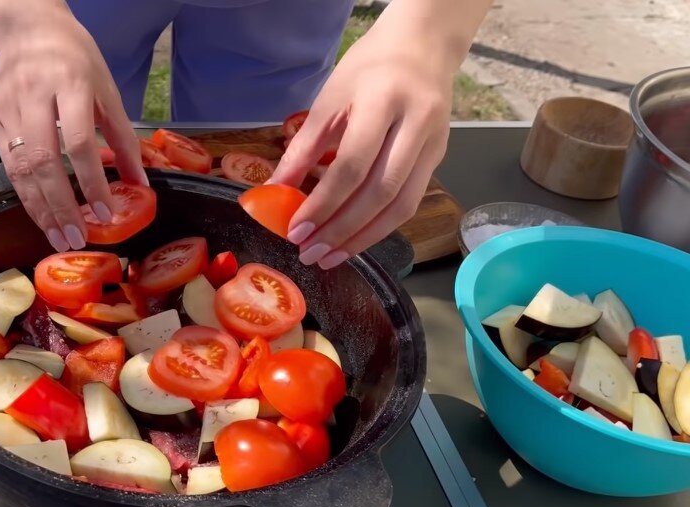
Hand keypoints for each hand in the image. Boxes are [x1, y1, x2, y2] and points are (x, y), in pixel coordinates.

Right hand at [0, 4, 146, 251]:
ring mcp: (10, 110)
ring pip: (21, 170)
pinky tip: (42, 217)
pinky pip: (10, 167)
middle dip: (62, 206)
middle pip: (44, 161)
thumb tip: (139, 181)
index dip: (92, 181)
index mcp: (69, 84)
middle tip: (78, 238)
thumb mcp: (106, 88)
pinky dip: (27, 196)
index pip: (78, 142)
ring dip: (41, 210)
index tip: (105, 211)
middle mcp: (34, 97)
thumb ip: (123, 136)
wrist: (26, 28)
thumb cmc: (74, 56)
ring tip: (59, 238)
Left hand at [269, 24, 453, 268]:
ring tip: (330, 257)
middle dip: (342, 230)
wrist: (423, 45)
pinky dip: (381, 226)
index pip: (352, 166)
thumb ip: (303, 148)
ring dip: (363, 238)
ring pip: (402, 205)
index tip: (296, 230)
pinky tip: (355, 239)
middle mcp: (416, 124)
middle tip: (310, 253)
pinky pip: (410, 201)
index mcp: (384, 101)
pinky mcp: (439, 156)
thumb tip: (273, 191)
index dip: (323, 203)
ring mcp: (434, 142)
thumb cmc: (369, 68)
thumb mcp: (329, 99)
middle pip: (380, 192)